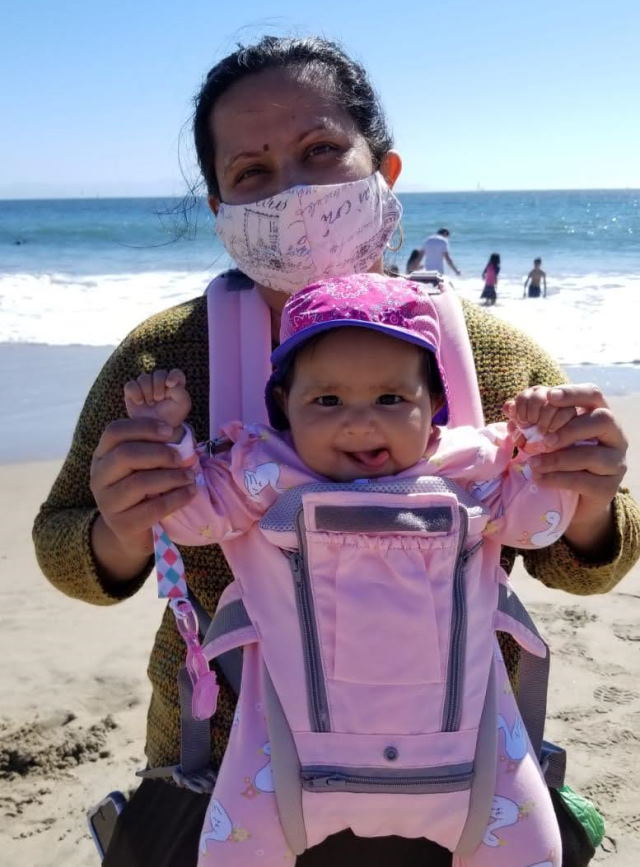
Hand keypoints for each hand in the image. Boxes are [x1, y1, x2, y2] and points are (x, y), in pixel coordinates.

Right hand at [89, 417, 196, 578]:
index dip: (143, 427)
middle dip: (159, 453)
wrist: (132, 532)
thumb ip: (157, 447)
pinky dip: (176, 498)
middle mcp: (99, 477)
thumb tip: (181, 433)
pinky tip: (190, 492)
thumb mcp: (145, 465)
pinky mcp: (121, 525)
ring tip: (190, 476)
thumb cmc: (143, 490)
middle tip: (182, 458)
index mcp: (102, 455)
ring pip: (138, 483)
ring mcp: (107, 502)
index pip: (115, 432)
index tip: (169, 430)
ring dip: (171, 477)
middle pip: (125, 455)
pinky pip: (152, 508)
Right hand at [124, 369, 190, 437]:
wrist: (156, 432)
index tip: (170, 384)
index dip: (173, 375)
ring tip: (150, 403)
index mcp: (174, 384)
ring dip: (147, 390)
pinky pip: (130, 385)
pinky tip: (140, 402)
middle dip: (158, 385)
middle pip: (159, 373)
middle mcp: (160, 382)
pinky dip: (135, 392)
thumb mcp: (182, 406)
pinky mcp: (132, 392)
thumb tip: (169, 382)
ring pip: (144, 377)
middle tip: (158, 399)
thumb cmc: (171, 417)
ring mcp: (145, 386)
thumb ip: (180, 391)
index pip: (176, 373)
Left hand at [506, 384, 627, 556]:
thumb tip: (507, 407)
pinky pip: (584, 480)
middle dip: (570, 428)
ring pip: (593, 454)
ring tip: (533, 463)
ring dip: (558, 458)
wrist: (576, 498)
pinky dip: (557, 478)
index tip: (550, 396)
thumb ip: (531, 420)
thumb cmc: (562, 457)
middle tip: (543, 440)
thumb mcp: (548, 437)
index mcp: (599, 415)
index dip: (573, 392)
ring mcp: (615, 462)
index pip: (593, 394)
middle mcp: (614, 435)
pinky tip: (539, 478)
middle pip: (603, 419)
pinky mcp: (608, 487)